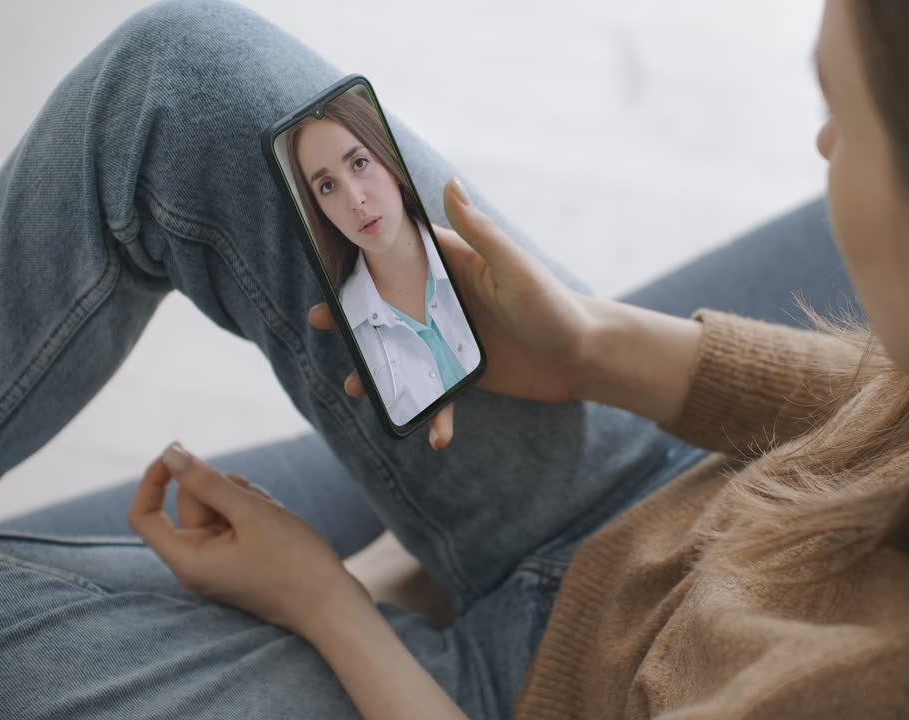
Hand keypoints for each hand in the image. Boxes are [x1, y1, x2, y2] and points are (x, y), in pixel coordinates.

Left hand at [128, 442, 368, 635]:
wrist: (333, 604)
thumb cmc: (293, 562)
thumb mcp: (251, 513)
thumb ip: (208, 481)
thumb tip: (171, 453)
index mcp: (187, 559)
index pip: (144, 514)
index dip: (154, 479)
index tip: (179, 452)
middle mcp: (197, 563)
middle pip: (189, 504)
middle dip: (220, 487)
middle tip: (254, 497)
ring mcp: (219, 561)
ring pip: (216, 508)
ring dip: (242, 498)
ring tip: (273, 515)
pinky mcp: (239, 558)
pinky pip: (234, 521)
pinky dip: (252, 511)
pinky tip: (278, 520)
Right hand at [308, 178, 594, 448]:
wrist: (586, 356)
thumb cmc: (555, 304)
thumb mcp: (515, 267)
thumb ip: (481, 231)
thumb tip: (451, 182)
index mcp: (455, 268)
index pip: (401, 254)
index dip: (364, 256)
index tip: (328, 261)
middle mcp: (447, 302)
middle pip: (389, 306)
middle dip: (353, 316)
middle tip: (322, 321)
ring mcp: (453, 340)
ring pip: (403, 353)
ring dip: (378, 370)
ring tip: (358, 387)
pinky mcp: (466, 373)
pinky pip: (438, 393)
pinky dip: (433, 414)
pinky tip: (434, 435)